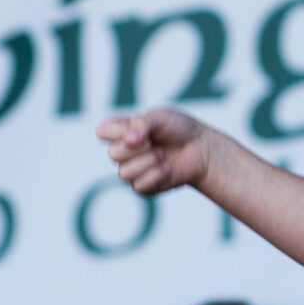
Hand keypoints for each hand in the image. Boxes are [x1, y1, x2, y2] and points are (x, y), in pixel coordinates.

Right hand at [97, 108, 216, 196]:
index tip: (137, 128)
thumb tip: (129, 140)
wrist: (201, 148)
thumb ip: (143, 124)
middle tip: (154, 142)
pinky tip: (167, 168)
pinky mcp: (144, 187)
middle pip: (113, 154)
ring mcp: (133, 170)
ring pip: (124, 173)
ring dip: (148, 162)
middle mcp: (124, 152)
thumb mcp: (161, 117)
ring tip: (163, 155)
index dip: (117, 131)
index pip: (102, 132)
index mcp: (122, 132)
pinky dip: (156, 175)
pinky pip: (139, 186)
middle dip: (137, 148)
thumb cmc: (179, 129)